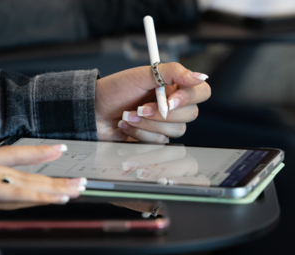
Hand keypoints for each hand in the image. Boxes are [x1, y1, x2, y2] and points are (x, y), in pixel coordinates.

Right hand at [0, 144, 85, 205]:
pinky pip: (19, 194)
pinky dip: (39, 196)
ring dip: (56, 187)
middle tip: (80, 179)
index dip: (38, 152)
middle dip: (56, 177)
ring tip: (77, 189)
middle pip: (29, 172)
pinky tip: (57, 198)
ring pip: (30, 183)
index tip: (59, 149)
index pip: (15, 154)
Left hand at [95, 62, 209, 142]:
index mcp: (174, 87)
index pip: (201, 92)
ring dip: (148, 124)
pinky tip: (127, 125)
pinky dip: (141, 133)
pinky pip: (160, 142)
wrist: (93, 110)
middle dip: (160, 114)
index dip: (188, 98)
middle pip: (190, 114)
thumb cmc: (115, 90)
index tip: (168, 101)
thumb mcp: (141, 74)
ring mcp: (164, 124)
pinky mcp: (154, 139)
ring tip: (128, 116)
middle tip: (140, 108)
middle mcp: (173, 105)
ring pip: (175, 131)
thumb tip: (200, 76)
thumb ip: (172, 72)